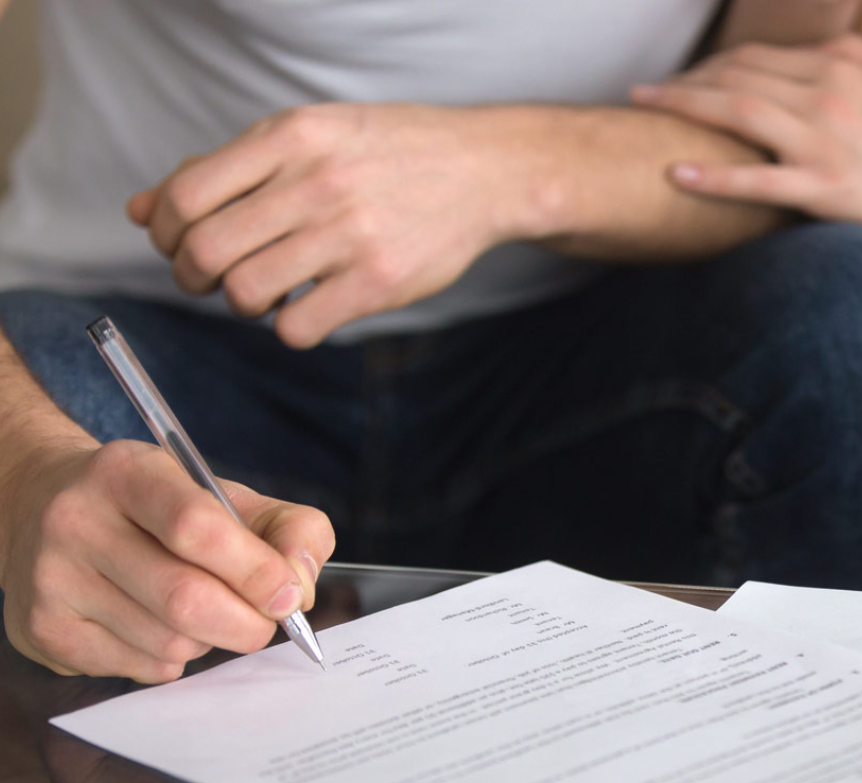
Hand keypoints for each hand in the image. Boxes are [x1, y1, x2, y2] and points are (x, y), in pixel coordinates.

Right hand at [0, 439, 333, 682]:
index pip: (197, 526)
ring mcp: (53, 579)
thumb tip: (300, 586)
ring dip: (208, 640)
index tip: (288, 594)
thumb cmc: (161, 508)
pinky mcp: (45, 630)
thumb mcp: (226, 495)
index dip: (256, 570)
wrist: (46, 509)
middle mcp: (78, 521)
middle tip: (263, 622)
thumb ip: (288, 529)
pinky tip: (158, 627)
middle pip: (185, 598)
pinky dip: (174, 659)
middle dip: (246, 623)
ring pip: (168, 642)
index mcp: (128, 472)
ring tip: (199, 612)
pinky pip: (142, 668)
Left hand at [128, 103, 544, 348]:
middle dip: (192, 276)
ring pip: (244, 293)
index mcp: (289, 137)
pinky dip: (287, 327)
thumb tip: (142, 212)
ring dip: (239, 304)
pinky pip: (297, 328)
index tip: (180, 243)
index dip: (165, 231)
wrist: (480, 170)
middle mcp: (315, 182)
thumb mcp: (305, 137)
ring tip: (263, 292)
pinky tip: (307, 306)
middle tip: (212, 278)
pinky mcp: (379, 282)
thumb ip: (224, 170)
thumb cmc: (384, 154)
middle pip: (205, 251)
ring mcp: (349, 235)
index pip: (185, 196)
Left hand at [631, 35, 861, 256]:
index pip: (757, 56)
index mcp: (842, 66)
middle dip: (684, 80)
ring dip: (683, 107)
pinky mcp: (826, 187)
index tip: (681, 79)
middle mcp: (828, 93)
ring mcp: (824, 140)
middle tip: (645, 94)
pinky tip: (677, 174)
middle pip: (737, 75)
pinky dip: (714, 176)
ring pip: (737, 112)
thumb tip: (826, 46)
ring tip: (643, 109)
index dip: (710, 65)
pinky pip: (758, 180)